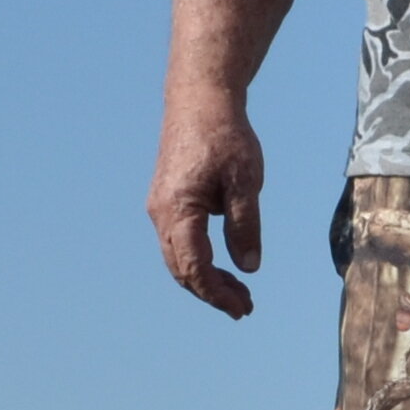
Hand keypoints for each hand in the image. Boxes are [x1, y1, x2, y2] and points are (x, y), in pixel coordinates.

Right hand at [150, 92, 270, 316]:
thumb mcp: (245, 182)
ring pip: (178, 257)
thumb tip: (248, 266)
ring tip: (238, 291)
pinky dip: (199, 259)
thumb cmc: (225, 136)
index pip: (195, 267)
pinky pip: (178, 241)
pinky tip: (223, 263)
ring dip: (205, 278)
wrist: (199, 99)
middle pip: (182, 270)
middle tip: (245, 307)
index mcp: (178, 210)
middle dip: (212, 293)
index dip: (217, 294)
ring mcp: (160, 207)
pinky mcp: (166, 200)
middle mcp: (161, 213)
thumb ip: (245, 225)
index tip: (242, 309)